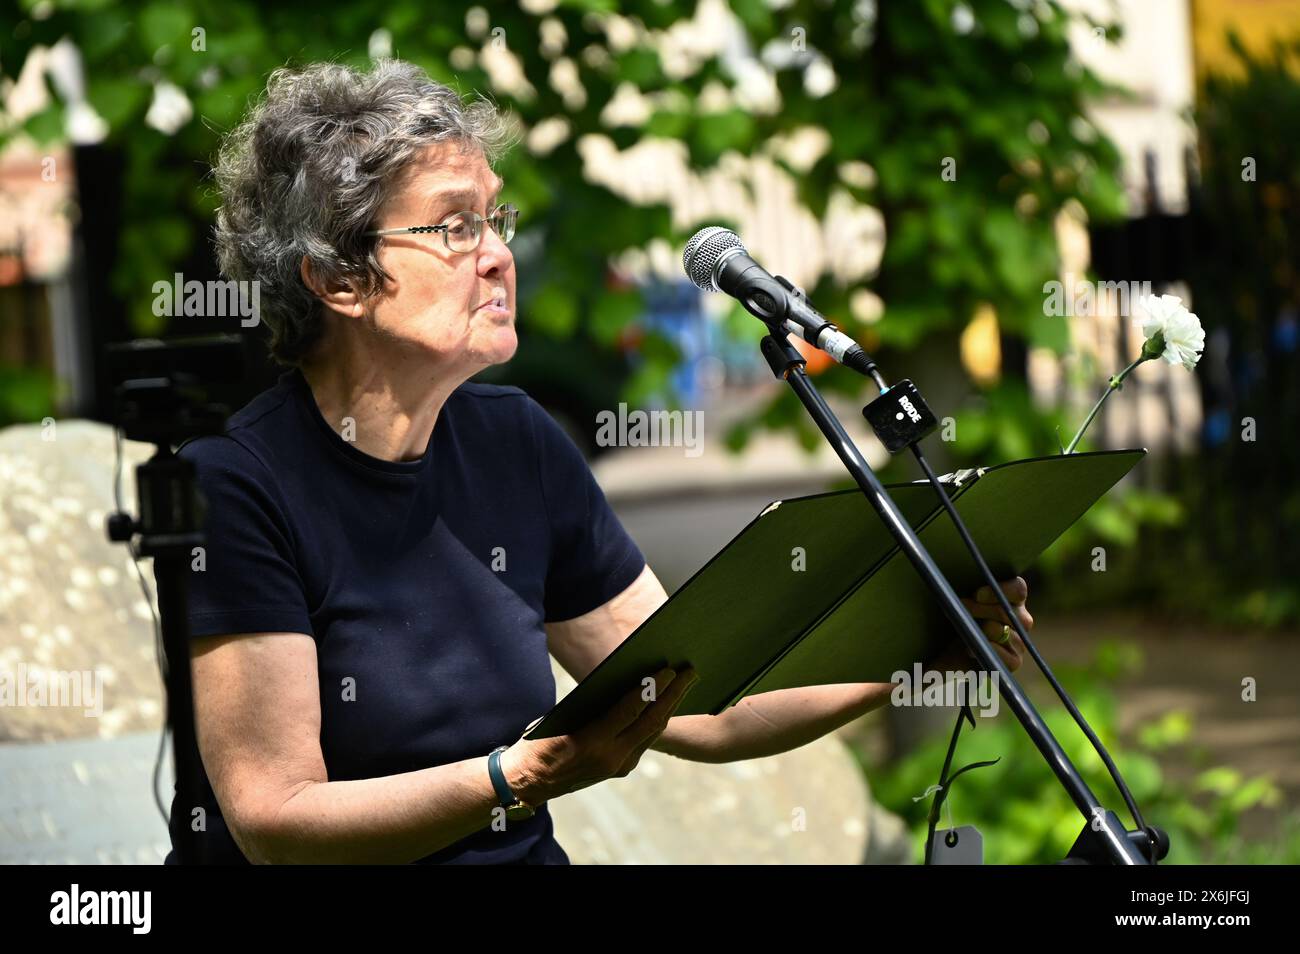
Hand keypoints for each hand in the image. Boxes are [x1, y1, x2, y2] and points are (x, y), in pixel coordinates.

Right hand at [500, 666, 698, 804]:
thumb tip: (627, 682)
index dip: (652, 689)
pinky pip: (644, 740)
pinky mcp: (620, 768)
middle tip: (689, 672)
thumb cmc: (539, 740)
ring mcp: (618, 766)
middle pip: (650, 722)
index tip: (669, 669)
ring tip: (684, 684)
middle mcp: (610, 757)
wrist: (528, 782)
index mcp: (590, 741)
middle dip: (673, 695)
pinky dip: (656, 720)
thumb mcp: (560, 718)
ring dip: (669, 707)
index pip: (630, 711)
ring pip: (652, 733)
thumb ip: (593, 705)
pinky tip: (665, 704)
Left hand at [926, 576, 1032, 673]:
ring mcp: (1019, 641)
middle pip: (1005, 610)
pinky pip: (1002, 654)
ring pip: (999, 630)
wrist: (950, 651)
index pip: (1018, 588)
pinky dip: (984, 650)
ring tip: (963, 629)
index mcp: (1012, 598)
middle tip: (960, 608)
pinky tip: (969, 649)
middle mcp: (1020, 618)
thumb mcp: (962, 598)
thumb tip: (961, 576)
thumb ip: (969, 587)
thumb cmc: (957, 618)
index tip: (977, 595)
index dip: (1000, 590)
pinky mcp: (1014, 661)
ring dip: (977, 630)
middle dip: (978, 609)